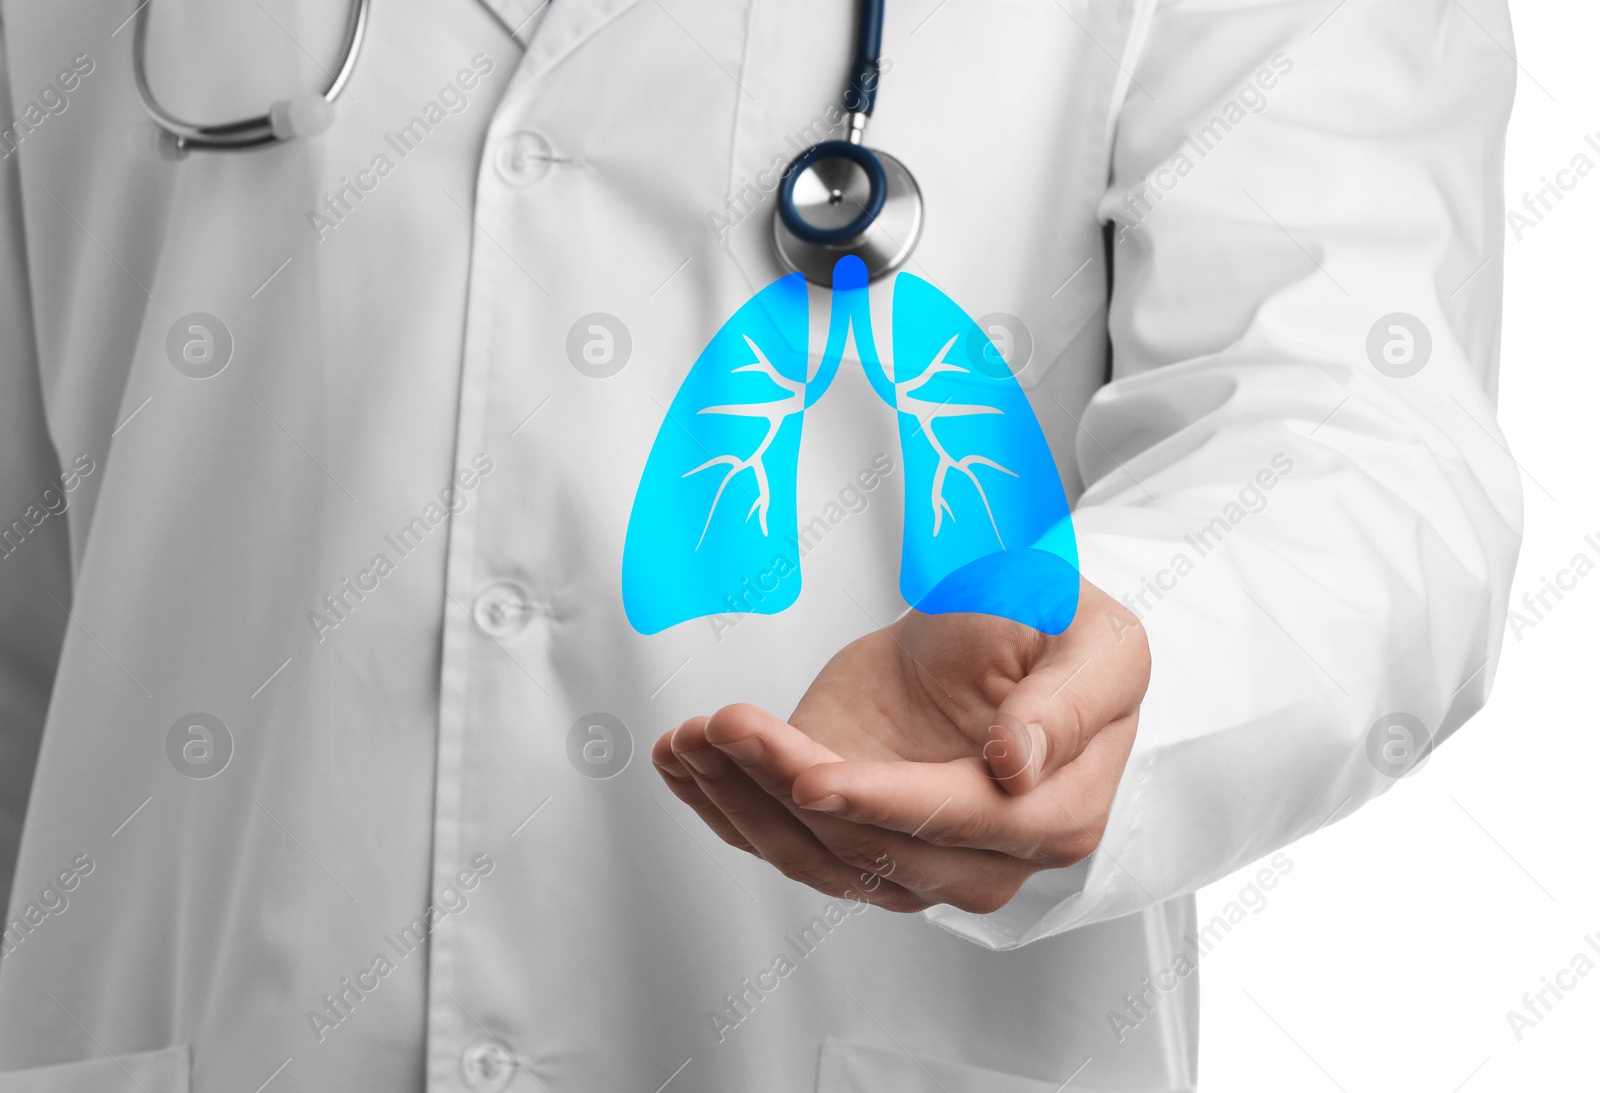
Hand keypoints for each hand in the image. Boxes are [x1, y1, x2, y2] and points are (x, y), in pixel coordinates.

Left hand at [651, 579, 1148, 914]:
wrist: (1002, 634)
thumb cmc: (1061, 635)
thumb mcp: (1097, 643)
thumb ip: (1066, 701)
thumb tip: (1015, 765)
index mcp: (1054, 811)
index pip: (958, 820)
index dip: (881, 803)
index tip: (813, 776)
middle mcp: (982, 854)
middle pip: (870, 847)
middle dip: (785, 790)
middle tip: (728, 727)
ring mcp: (910, 853)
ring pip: (814, 853)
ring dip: (739, 799)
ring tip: (692, 737)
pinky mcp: (850, 831)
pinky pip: (781, 838)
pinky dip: (721, 803)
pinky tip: (682, 760)